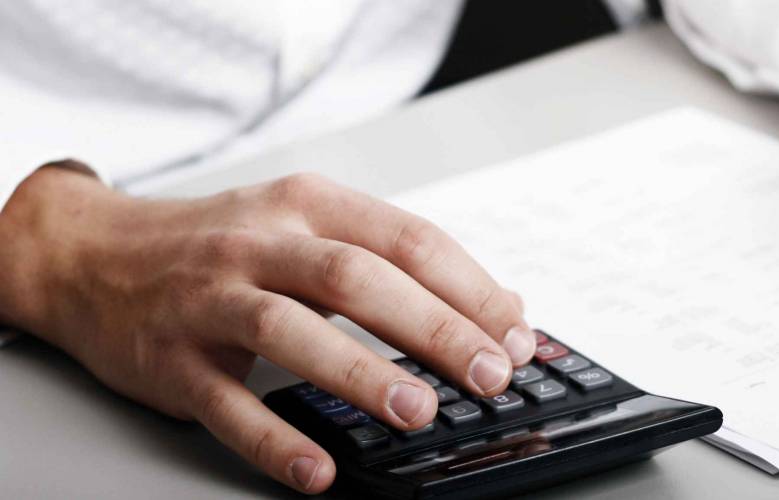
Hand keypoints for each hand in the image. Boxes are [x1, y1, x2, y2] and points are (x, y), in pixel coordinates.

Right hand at [0, 165, 536, 492]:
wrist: (94, 253)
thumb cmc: (221, 243)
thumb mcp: (310, 227)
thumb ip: (399, 262)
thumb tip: (501, 308)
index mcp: (307, 204)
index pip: (407, 239)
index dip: (470, 289)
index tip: (516, 336)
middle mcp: (259, 242)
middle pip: (357, 278)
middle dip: (434, 328)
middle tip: (489, 374)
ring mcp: (209, 300)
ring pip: (291, 331)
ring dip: (362, 373)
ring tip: (419, 411)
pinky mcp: (171, 360)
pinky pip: (226, 405)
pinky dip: (275, 440)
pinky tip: (318, 469)